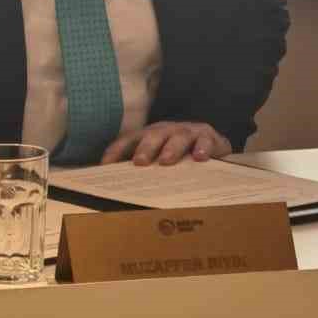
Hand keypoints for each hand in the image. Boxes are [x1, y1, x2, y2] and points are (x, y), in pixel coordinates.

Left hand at [101, 121, 232, 165]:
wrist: (212, 144)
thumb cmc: (180, 154)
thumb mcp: (159, 160)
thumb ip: (144, 170)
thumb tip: (121, 186)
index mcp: (149, 135)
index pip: (128, 141)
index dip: (116, 151)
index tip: (105, 165)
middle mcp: (165, 130)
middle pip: (152, 136)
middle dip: (145, 148)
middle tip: (139, 162)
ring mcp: (186, 131)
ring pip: (178, 137)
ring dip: (171, 148)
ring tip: (165, 161)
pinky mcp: (207, 136)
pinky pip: (204, 140)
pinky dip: (202, 148)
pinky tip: (199, 158)